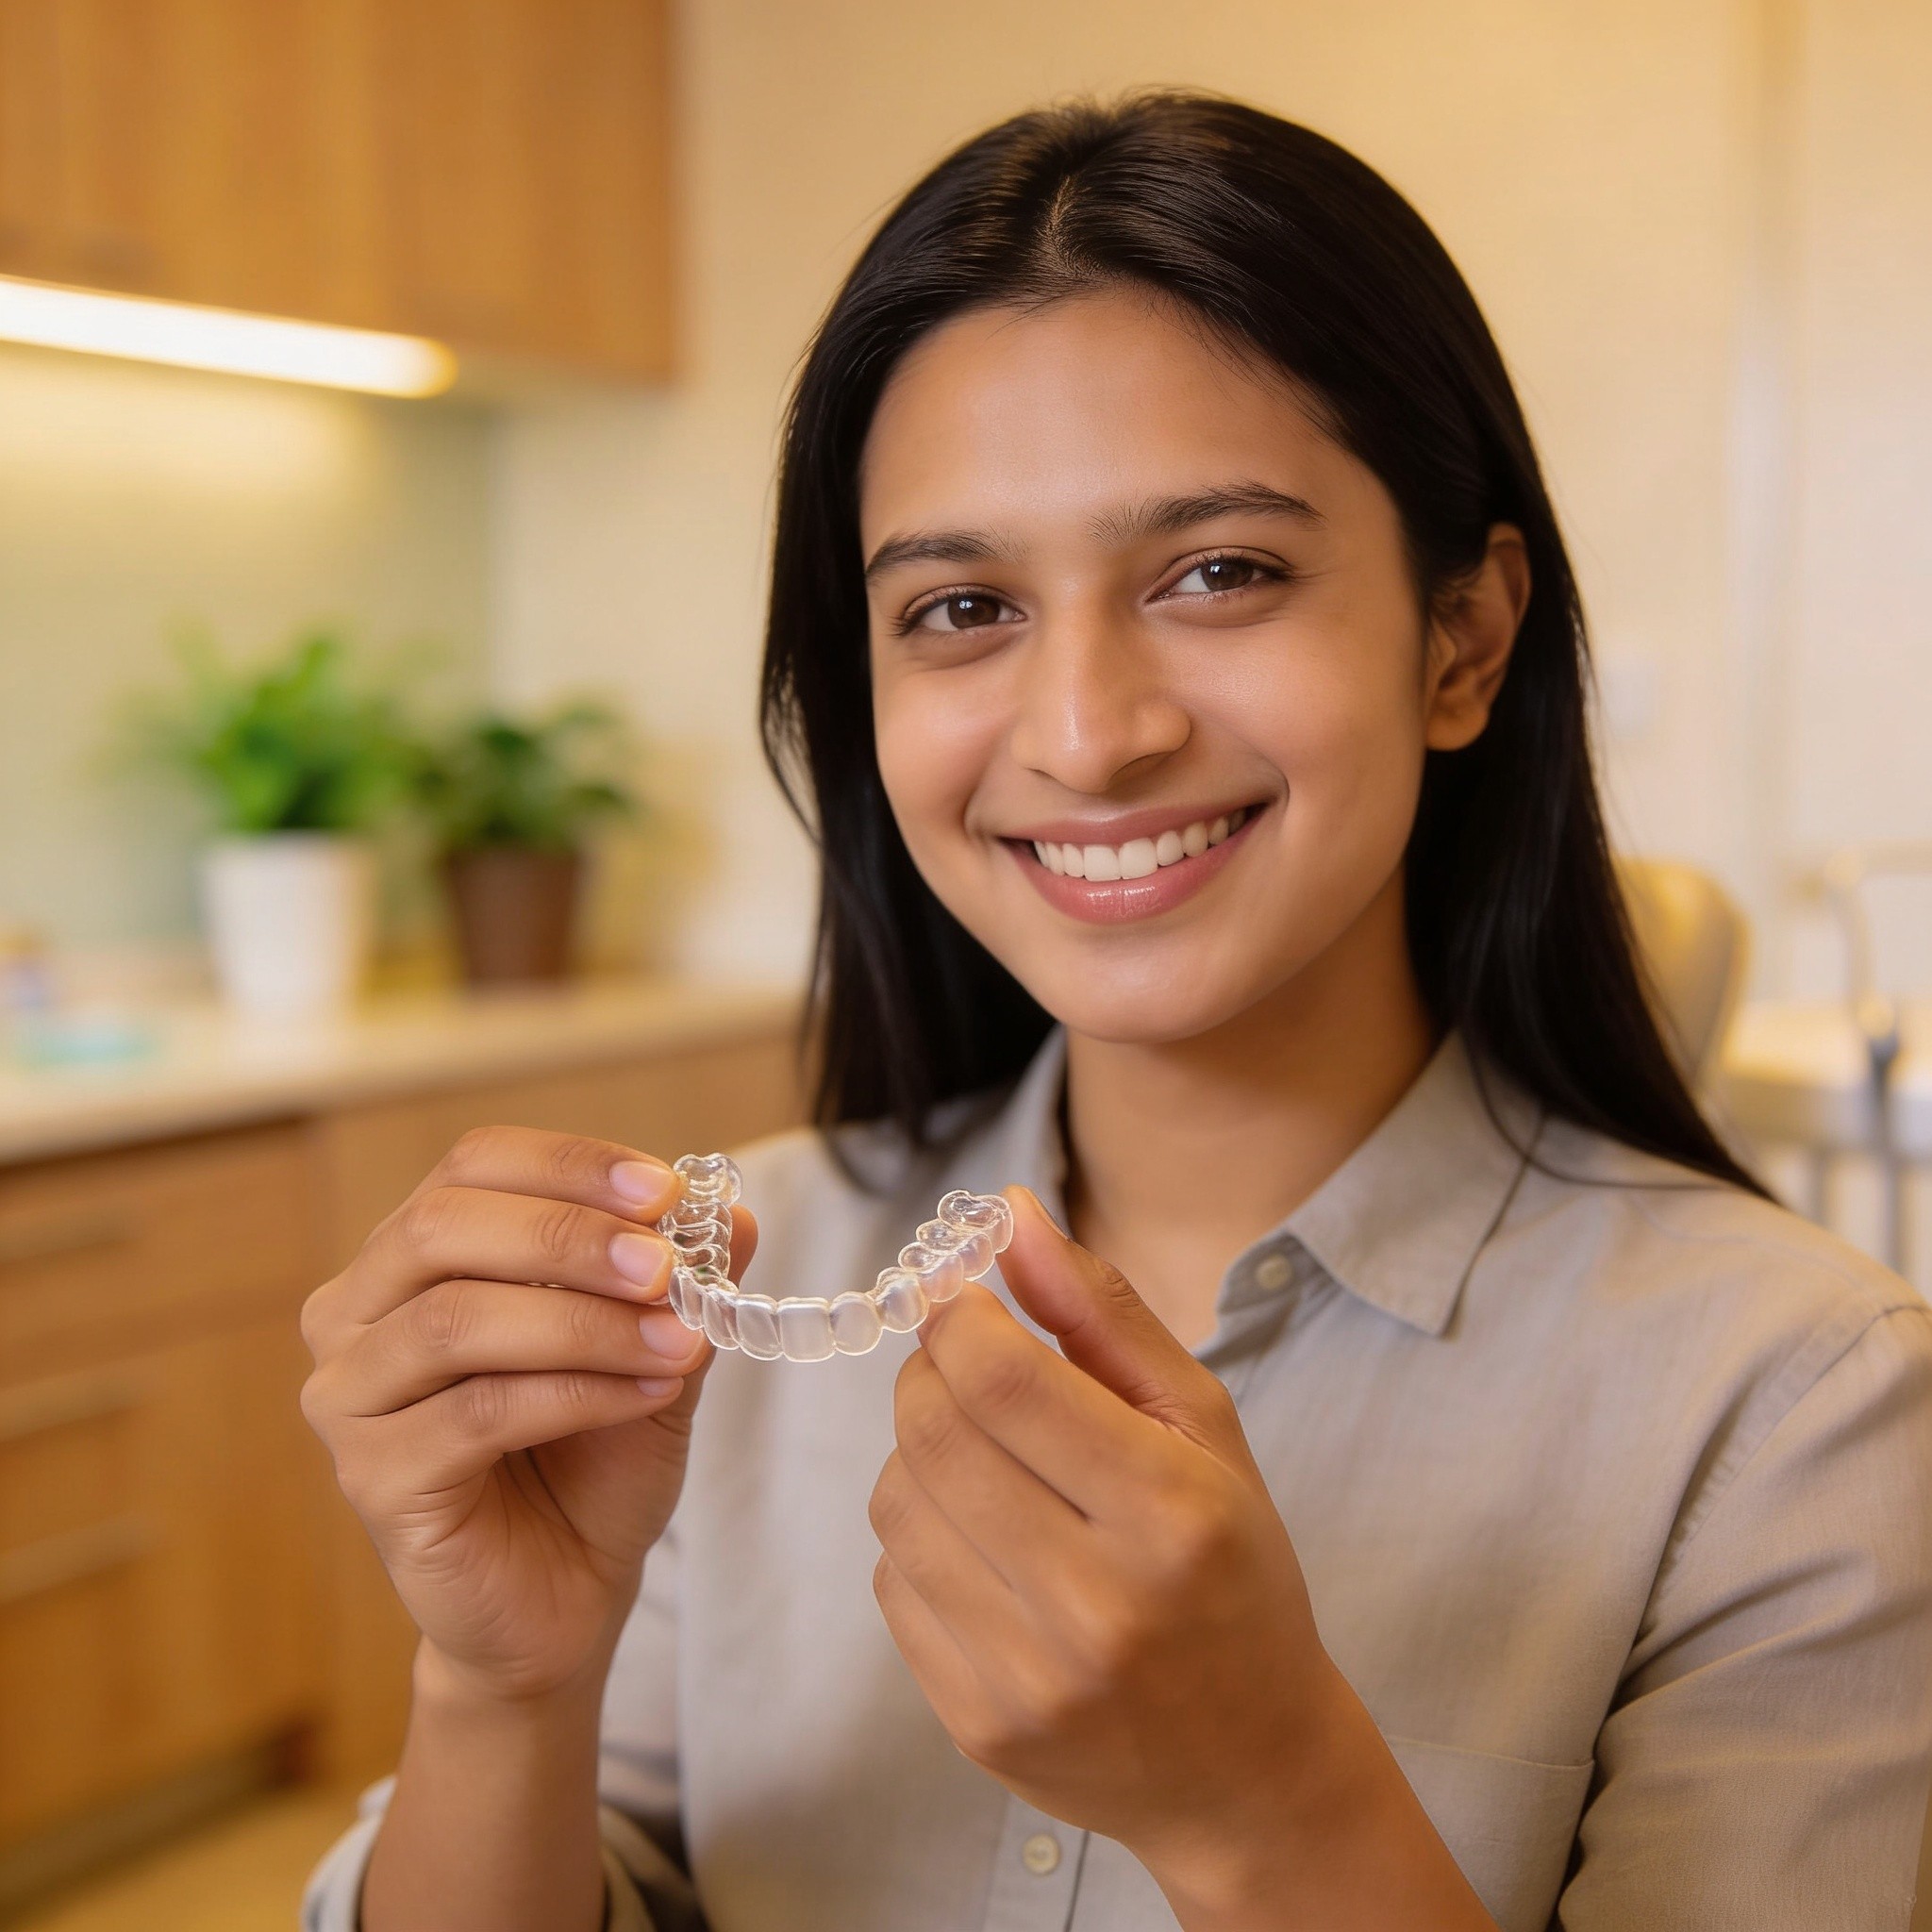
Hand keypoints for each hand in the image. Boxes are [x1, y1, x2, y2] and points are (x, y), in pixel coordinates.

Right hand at [301, 1127, 751, 1703]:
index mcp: (411, 1256)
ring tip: (679, 1341)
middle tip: (665, 1266)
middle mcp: (356, 1313)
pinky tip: (646, 1394)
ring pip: (455, 1321)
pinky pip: (475, 1412)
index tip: (665, 1191)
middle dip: (569, 1237)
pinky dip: (575, 1393)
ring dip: (584, 1323)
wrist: (564, 1597)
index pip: (472, 1166)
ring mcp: (349, 1398)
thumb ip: (680, 1282)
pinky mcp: (372, 1478)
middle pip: (443, 1229)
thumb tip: (732, 1211)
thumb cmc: (591, 1462)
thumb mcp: (652, 1351)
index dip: (569, 1166)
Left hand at [869, 1190, 1492, 1930]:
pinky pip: (892, 1584)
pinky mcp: (977, 1726)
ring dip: (919, 1453)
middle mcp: (1098, 1604)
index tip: (962, 1298)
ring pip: (897, 1502)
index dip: (958, 1317)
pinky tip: (983, 1544)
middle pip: (934, 1434)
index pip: (1003, 1380)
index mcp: (1172, 1514)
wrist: (1248, 1772)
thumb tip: (1008, 1213)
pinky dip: (919, 1538)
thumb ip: (1101, 1312)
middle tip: (965, 1366)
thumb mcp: (1202, 1427)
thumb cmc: (1232, 1570)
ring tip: (985, 1461)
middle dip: (930, 1371)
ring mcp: (1029, 1678)